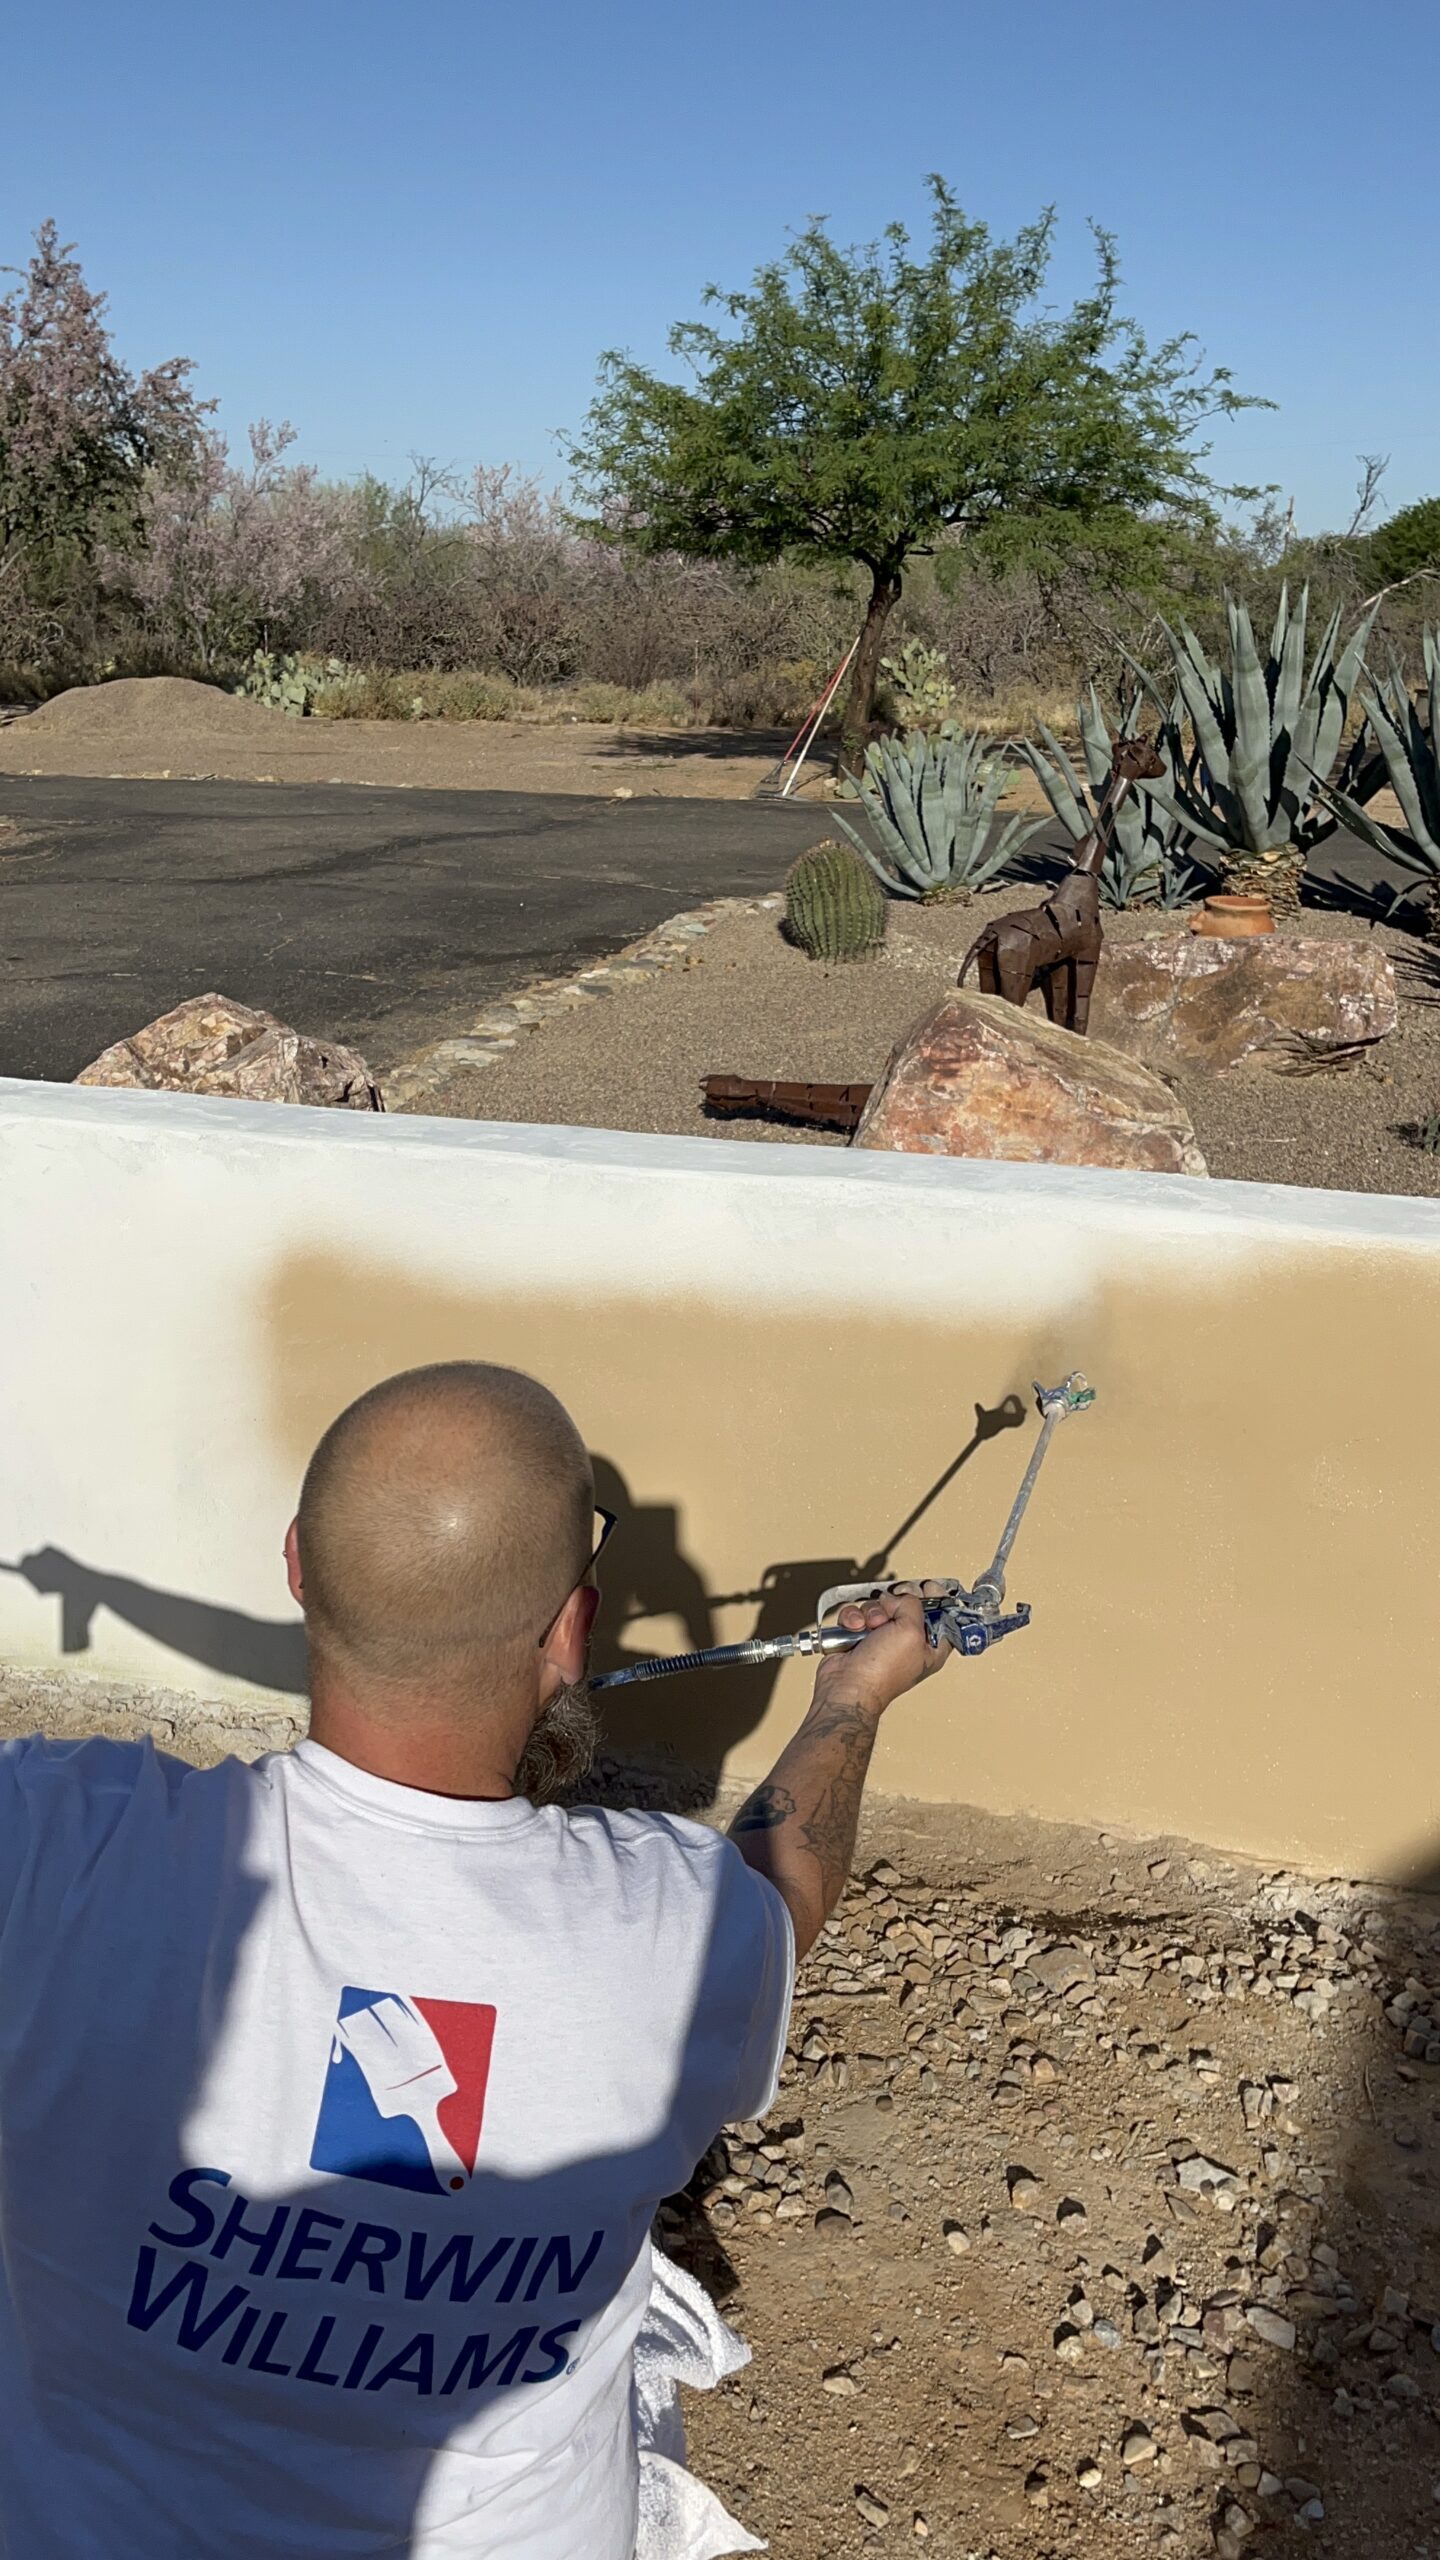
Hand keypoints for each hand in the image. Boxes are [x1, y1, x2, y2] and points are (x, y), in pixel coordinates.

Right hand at [812, 1582, 951, 1717]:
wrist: (847, 1685)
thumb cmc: (882, 1672)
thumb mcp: (911, 1631)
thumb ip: (912, 1605)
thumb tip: (898, 1598)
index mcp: (930, 1647)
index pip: (942, 1617)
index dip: (938, 1599)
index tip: (929, 1587)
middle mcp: (907, 1643)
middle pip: (908, 1605)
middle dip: (898, 1601)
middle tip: (895, 1604)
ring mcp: (882, 1639)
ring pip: (880, 1606)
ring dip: (873, 1612)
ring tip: (872, 1627)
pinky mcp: (859, 1636)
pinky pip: (858, 1613)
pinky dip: (854, 1618)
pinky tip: (856, 1629)